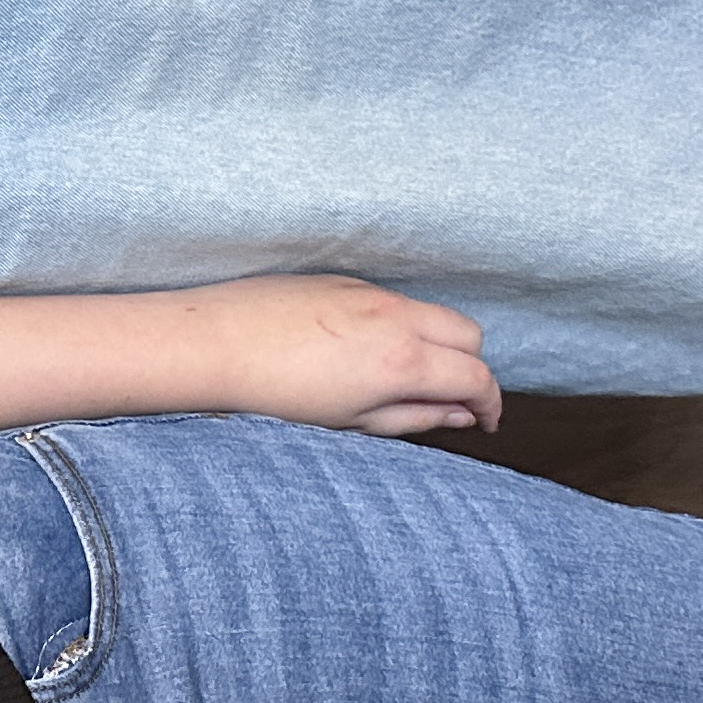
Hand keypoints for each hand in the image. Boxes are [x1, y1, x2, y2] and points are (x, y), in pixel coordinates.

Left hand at [177, 275, 500, 436]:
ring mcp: (369, 292)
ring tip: (401, 378)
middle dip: (470, 367)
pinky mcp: (342, 280)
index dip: (490, 404)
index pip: (478, 376)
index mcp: (403, 360)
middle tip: (449, 398)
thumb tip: (461, 414)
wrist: (213, 345)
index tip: (483, 422)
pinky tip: (362, 352)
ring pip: (431, 313)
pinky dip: (399, 325)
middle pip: (469, 334)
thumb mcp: (353, 421)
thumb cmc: (275, 394)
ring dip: (436, 343)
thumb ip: (416, 416)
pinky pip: (392, 301)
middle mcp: (395, 317)